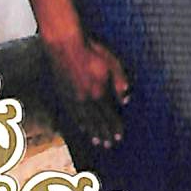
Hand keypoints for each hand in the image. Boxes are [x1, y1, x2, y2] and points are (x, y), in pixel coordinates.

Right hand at [42, 29, 129, 148]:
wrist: (65, 45)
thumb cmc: (92, 51)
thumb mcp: (113, 63)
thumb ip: (121, 82)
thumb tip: (126, 100)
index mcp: (98, 92)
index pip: (109, 115)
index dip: (115, 126)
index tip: (119, 137)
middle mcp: (85, 98)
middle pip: (96, 121)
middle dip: (104, 133)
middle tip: (109, 145)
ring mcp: (72, 97)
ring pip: (83, 119)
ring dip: (91, 132)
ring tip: (97, 141)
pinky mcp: (63, 93)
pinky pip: (72, 112)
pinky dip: (78, 122)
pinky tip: (81, 127)